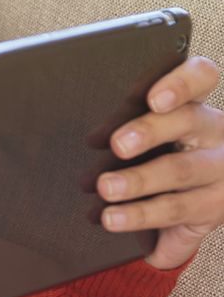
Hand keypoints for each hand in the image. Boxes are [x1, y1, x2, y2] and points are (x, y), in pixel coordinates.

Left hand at [96, 56, 223, 269]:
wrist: (202, 197)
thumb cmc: (165, 152)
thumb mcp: (155, 133)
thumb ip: (127, 125)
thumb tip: (86, 135)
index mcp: (196, 105)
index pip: (202, 77)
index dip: (181, 83)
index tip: (153, 98)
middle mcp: (216, 132)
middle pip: (188, 121)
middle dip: (149, 131)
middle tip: (117, 145)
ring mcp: (221, 171)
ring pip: (181, 170)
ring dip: (139, 181)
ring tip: (106, 189)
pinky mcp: (215, 208)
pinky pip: (176, 209)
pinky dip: (140, 216)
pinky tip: (113, 218)